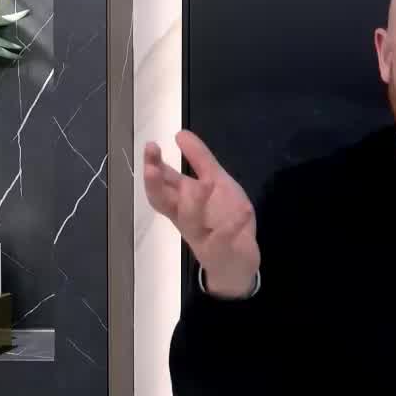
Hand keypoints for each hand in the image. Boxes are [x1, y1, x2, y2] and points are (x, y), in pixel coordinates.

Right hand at [143, 130, 258, 297]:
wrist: (237, 262)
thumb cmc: (222, 219)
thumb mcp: (216, 183)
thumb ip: (200, 160)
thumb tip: (180, 133)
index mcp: (181, 203)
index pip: (160, 184)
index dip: (153, 167)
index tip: (151, 146)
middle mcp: (185, 219)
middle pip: (163, 202)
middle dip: (155, 185)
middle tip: (152, 167)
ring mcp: (201, 236)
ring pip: (189, 221)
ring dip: (194, 202)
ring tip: (203, 184)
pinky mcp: (221, 250)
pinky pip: (224, 238)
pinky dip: (232, 225)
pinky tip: (244, 210)